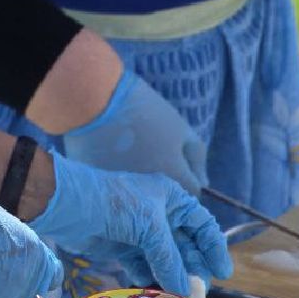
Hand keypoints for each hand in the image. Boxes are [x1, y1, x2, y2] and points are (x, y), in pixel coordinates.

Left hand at [30, 156, 230, 296]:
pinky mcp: (123, 247)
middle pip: (185, 246)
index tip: (221, 272)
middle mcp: (158, 214)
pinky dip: (149, 279)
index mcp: (170, 198)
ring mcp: (140, 232)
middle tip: (197, 292)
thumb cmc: (114, 203)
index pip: (201, 224)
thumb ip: (169, 259)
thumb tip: (184, 290)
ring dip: (171, 278)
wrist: (69, 204)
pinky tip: (152, 290)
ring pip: (165, 260)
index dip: (213, 247)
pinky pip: (144, 267)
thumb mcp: (149, 227)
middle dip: (192, 269)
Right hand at [62, 70, 207, 192]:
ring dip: (139, 181)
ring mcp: (122, 192)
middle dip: (164, 182)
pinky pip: (114, 187)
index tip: (176, 158)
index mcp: (174, 180)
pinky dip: (115, 175)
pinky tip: (109, 152)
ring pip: (138, 195)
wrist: (95, 99)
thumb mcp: (180, 128)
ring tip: (129, 151)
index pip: (194, 194)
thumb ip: (196, 158)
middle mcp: (149, 194)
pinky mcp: (98, 187)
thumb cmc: (142, 110)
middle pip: (164, 199)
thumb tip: (204, 185)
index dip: (188, 175)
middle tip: (151, 153)